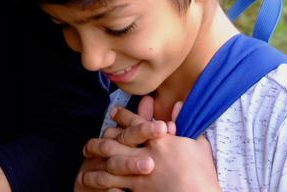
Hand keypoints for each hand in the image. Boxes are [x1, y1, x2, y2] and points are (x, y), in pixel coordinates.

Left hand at [77, 98, 218, 190]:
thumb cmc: (203, 173)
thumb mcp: (198, 144)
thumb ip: (185, 124)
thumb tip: (180, 104)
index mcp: (159, 141)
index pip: (135, 124)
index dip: (122, 117)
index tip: (113, 113)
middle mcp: (145, 155)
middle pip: (114, 145)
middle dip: (99, 144)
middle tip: (89, 144)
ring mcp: (140, 176)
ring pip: (110, 168)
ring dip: (95, 169)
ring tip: (84, 171)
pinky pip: (115, 188)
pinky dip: (103, 188)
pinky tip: (94, 190)